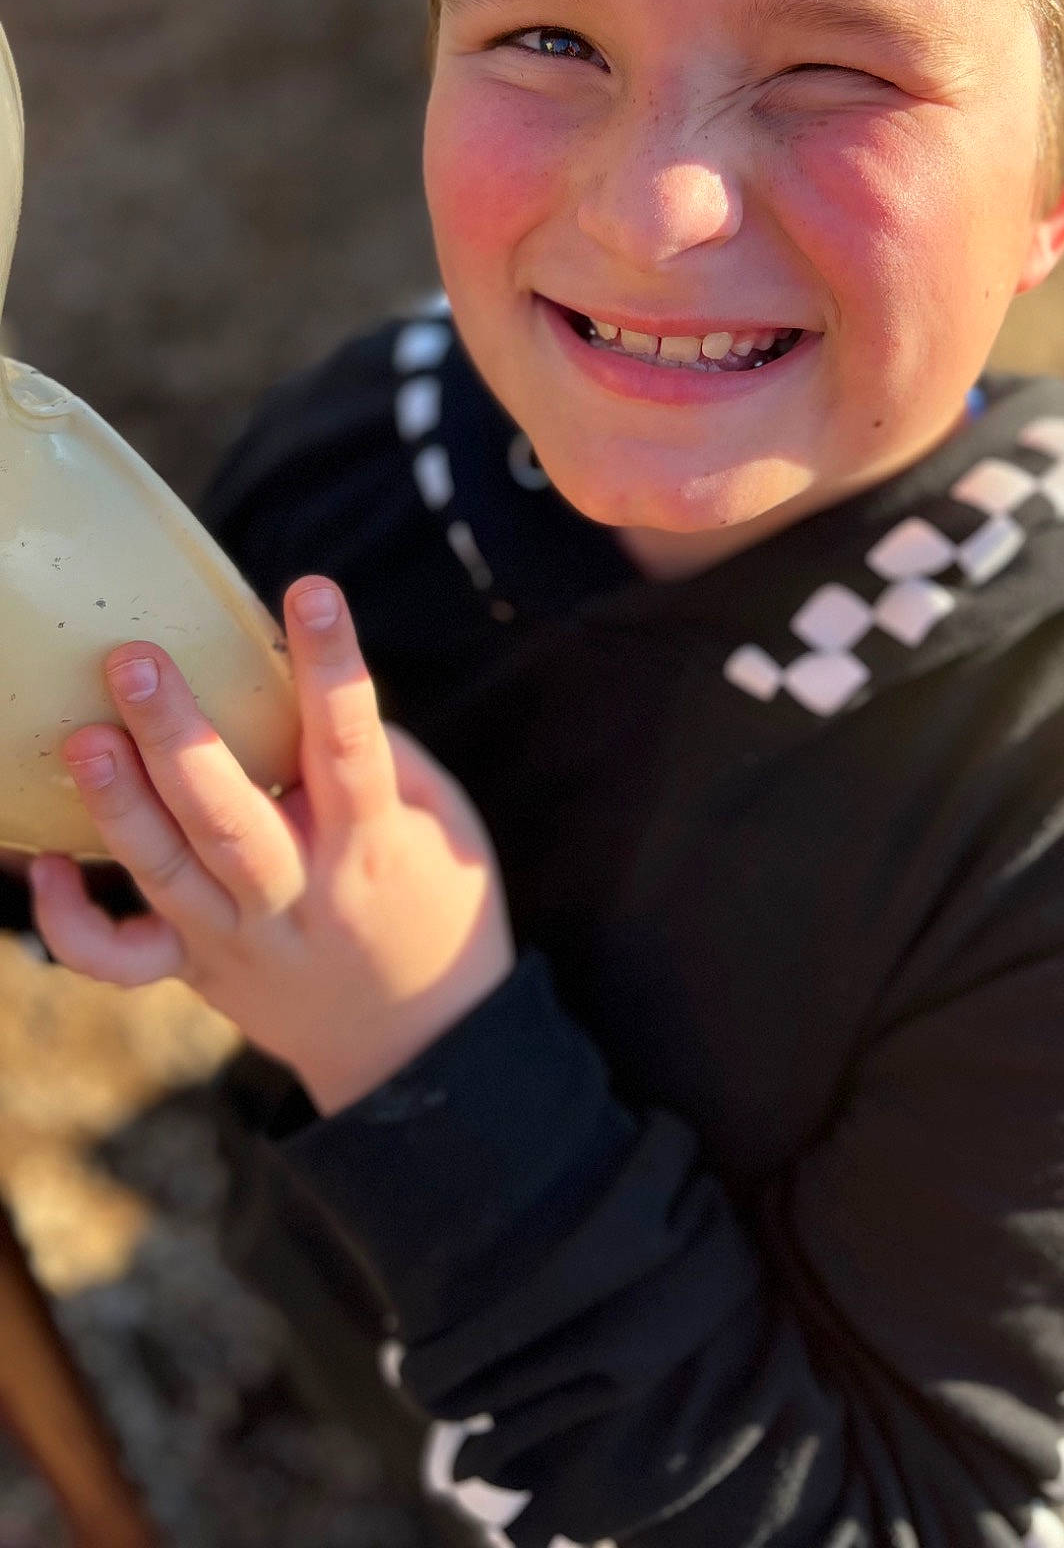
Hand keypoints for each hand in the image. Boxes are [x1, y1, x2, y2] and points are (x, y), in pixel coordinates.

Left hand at [29, 578, 513, 1115]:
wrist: (421, 1045)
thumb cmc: (438, 906)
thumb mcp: (445, 827)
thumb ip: (384, 763)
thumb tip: (309, 690)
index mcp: (372, 847)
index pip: (353, 746)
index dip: (333, 667)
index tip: (311, 590)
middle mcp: (299, 894)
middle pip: (228, 817)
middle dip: (177, 736)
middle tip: (133, 658)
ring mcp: (239, 939)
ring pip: (166, 875)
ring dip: (118, 806)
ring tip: (81, 737)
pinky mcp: (197, 971)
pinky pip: (120, 960)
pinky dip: (72, 921)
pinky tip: (45, 864)